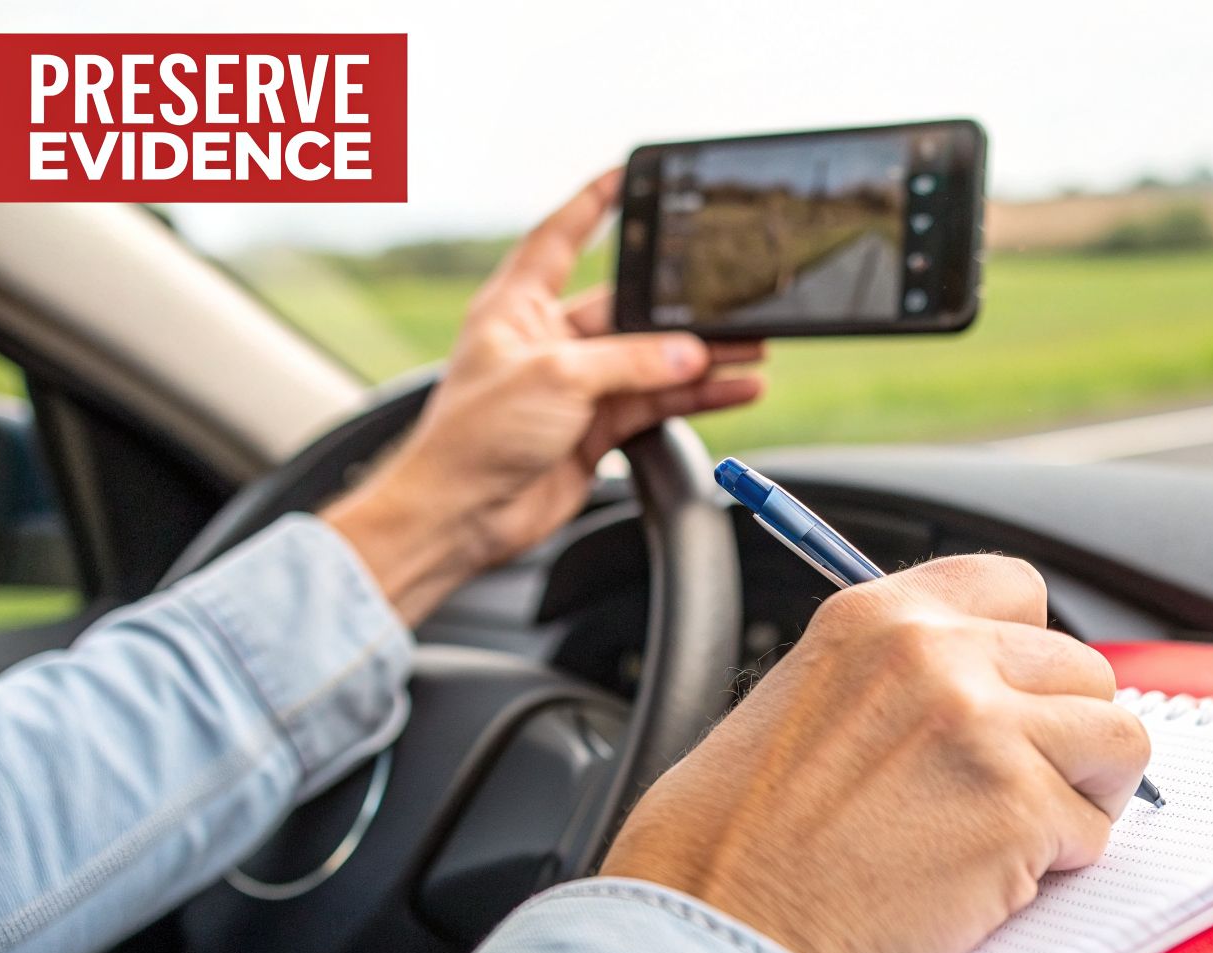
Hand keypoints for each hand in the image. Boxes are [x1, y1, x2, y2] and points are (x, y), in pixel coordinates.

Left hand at [324, 170, 764, 622]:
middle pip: (626, 309)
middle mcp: (547, 341)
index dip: (592, 204)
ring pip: (651, 360)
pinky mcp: (595, 429)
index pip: (558, 237)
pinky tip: (734, 389)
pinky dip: (697, 396)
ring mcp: (575, 387)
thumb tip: (689, 353)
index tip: (626, 175)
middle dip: (678, 309)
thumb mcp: (556, 379)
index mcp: (517, 306)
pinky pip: (657, 402)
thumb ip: (629, 362)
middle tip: (729, 303)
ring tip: (752, 348)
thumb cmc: (473, 437)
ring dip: (700, 357)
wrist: (460, 517)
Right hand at [600, 555, 1152, 952]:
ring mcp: (984, 729)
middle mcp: (936, 655)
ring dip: (1084, 790)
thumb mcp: (800, 700)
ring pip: (1116, 737)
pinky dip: (1059, 862)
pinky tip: (987, 876)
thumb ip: (894, 674)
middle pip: (1080, 665)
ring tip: (1019, 828)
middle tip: (1016, 783)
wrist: (718, 930)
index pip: (1013, 586)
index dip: (1028, 647)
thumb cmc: (732, 842)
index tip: (1016, 691)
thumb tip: (981, 683)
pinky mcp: (1017, 811)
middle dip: (1063, 730)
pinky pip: (1095, 829)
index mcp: (875, 617)